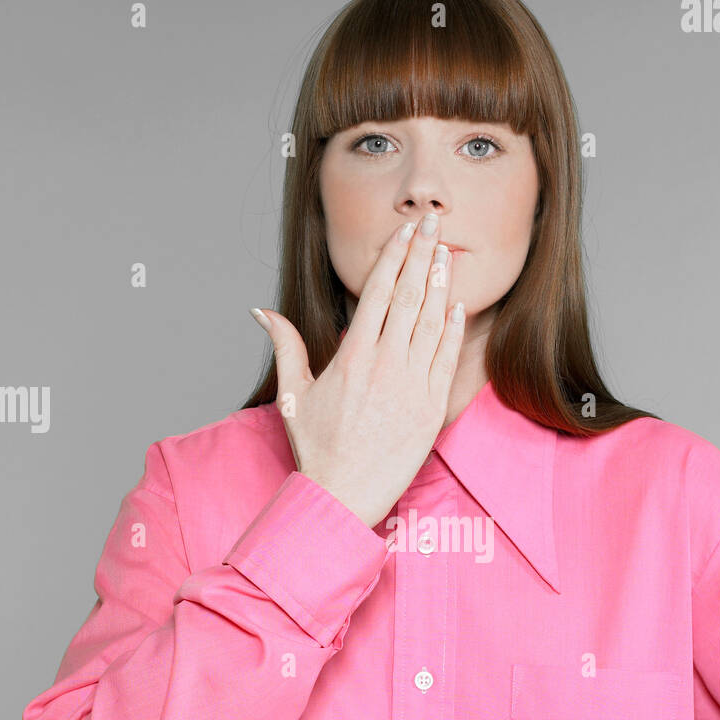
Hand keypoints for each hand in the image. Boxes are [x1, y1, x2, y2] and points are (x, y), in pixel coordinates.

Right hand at [254, 212, 463, 529]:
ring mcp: (411, 386)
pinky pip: (446, 360)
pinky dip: (454, 330)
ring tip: (446, 254)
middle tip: (434, 222)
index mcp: (351, 357)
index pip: (377, 292)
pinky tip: (458, 305)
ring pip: (431, 324)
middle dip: (422, 255)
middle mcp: (384, 365)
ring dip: (441, 285)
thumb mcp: (294, 394)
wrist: (343, 497)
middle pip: (408, 297)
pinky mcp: (431, 409)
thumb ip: (286, 345)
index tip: (405, 232)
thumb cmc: (318, 449)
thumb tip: (261, 311)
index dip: (394, 257)